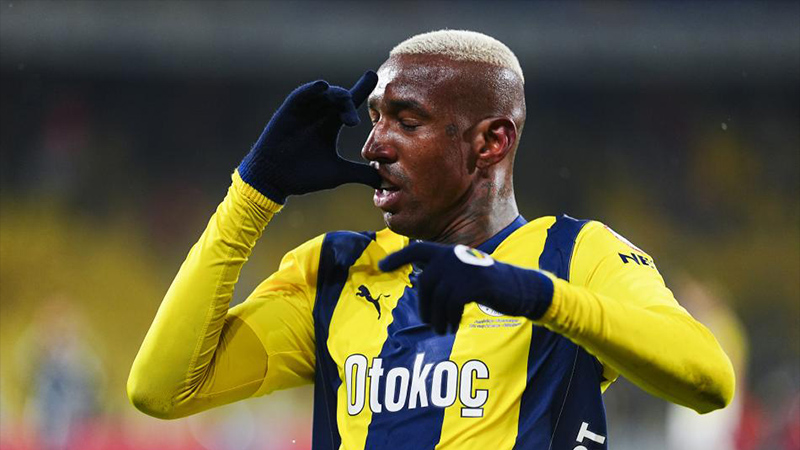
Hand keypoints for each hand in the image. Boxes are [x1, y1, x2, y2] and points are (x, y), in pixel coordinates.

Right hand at [237, 71, 380, 203]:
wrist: (276, 180)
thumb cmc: (305, 175)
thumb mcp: (338, 173)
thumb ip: (361, 174)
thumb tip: (385, 181)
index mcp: (332, 124)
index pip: (350, 104)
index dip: (362, 88)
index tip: (374, 75)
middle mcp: (320, 114)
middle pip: (340, 97)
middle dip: (349, 103)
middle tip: (353, 122)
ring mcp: (304, 111)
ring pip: (324, 94)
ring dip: (335, 95)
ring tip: (344, 100)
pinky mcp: (289, 111)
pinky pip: (301, 95)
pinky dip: (312, 90)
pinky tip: (322, 86)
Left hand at [379, 242, 553, 333]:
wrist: (520, 289)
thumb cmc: (489, 287)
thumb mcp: (465, 275)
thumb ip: (445, 275)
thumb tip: (422, 283)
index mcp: (450, 252)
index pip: (418, 249)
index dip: (399, 257)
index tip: (381, 267)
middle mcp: (454, 256)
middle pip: (425, 283)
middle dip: (424, 307)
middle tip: (429, 324)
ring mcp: (465, 269)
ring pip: (437, 297)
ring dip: (437, 317)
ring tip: (442, 329)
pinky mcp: (474, 283)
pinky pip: (451, 304)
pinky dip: (449, 318)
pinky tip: (453, 325)